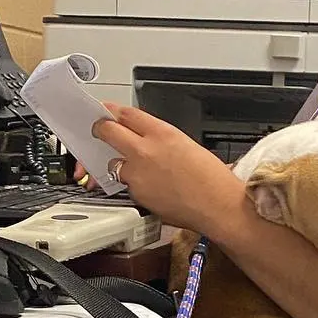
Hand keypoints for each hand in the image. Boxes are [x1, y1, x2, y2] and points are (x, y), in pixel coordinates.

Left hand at [97, 104, 246, 235]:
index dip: (113, 111)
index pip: (126, 114)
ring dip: (118, 163)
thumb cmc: (212, 180)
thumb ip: (162, 139)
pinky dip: (133, 185)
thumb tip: (147, 138)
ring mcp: (137, 174)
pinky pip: (126, 185)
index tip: (107, 112)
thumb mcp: (188, 145)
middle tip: (99, 131)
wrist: (218, 206)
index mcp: (162, 133)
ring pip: (113, 163)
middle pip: (108, 131)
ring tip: (136, 170)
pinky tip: (151, 188)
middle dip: (101, 130)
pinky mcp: (136, 195)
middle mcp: (145, 150)